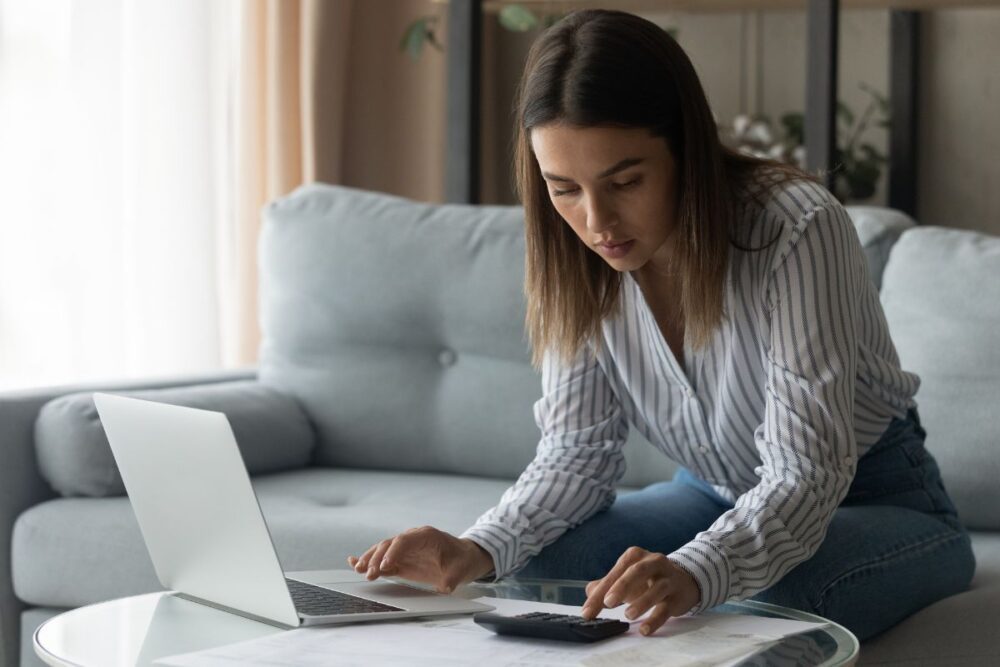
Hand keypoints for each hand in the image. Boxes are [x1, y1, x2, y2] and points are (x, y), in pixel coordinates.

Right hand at [346, 526, 493, 593]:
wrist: (464, 557)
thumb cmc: (462, 560)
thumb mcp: (460, 571)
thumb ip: (452, 577)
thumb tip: (446, 585)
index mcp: (426, 536)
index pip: (404, 540)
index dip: (393, 551)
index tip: (385, 565)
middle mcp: (412, 539)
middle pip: (389, 544)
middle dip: (377, 557)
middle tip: (369, 573)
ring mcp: (405, 549)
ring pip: (382, 550)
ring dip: (369, 559)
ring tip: (358, 570)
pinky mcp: (401, 560)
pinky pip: (383, 559)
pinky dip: (369, 560)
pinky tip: (354, 563)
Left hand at [581, 546, 699, 635]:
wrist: (684, 581)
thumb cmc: (647, 580)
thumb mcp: (626, 578)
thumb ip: (606, 585)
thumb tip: (589, 593)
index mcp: (635, 556)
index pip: (615, 573)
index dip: (599, 592)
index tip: (587, 612)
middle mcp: (653, 562)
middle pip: (637, 571)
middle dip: (621, 586)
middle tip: (608, 602)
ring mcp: (668, 578)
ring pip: (657, 588)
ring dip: (642, 602)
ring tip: (628, 615)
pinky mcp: (678, 596)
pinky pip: (667, 608)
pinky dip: (655, 619)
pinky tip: (645, 630)